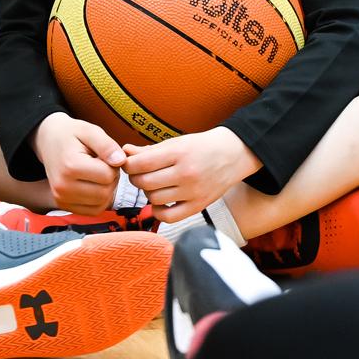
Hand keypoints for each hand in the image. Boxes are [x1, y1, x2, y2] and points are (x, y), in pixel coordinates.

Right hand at [32, 113, 125, 213]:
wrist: (49, 141)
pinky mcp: (64, 205)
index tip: (104, 155)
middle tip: (102, 164)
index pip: (108, 175)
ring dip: (106, 189)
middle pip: (106, 192)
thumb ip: (107, 145)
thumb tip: (121, 161)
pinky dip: (100, 199)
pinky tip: (94, 185)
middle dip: (111, 178)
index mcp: (70, 166)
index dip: (114, 164)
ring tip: (97, 173)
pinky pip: (93, 210)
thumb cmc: (71, 135)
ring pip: (101, 203)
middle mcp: (63, 186)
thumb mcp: (90, 130)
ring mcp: (61, 198)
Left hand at [123, 127, 258, 222]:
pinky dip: (158, 211)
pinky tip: (161, 201)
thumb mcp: (177, 142)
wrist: (234, 154)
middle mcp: (187, 173)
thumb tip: (124, 152)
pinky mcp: (199, 205)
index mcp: (180, 152)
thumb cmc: (202, 146)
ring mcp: (193, 191)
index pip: (140, 164)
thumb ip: (149, 150)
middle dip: (136, 178)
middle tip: (141, 174)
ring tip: (155, 184)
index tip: (130, 163)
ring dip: (148, 192)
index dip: (128, 165)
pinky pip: (168, 216)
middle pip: (144, 182)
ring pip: (153, 199)